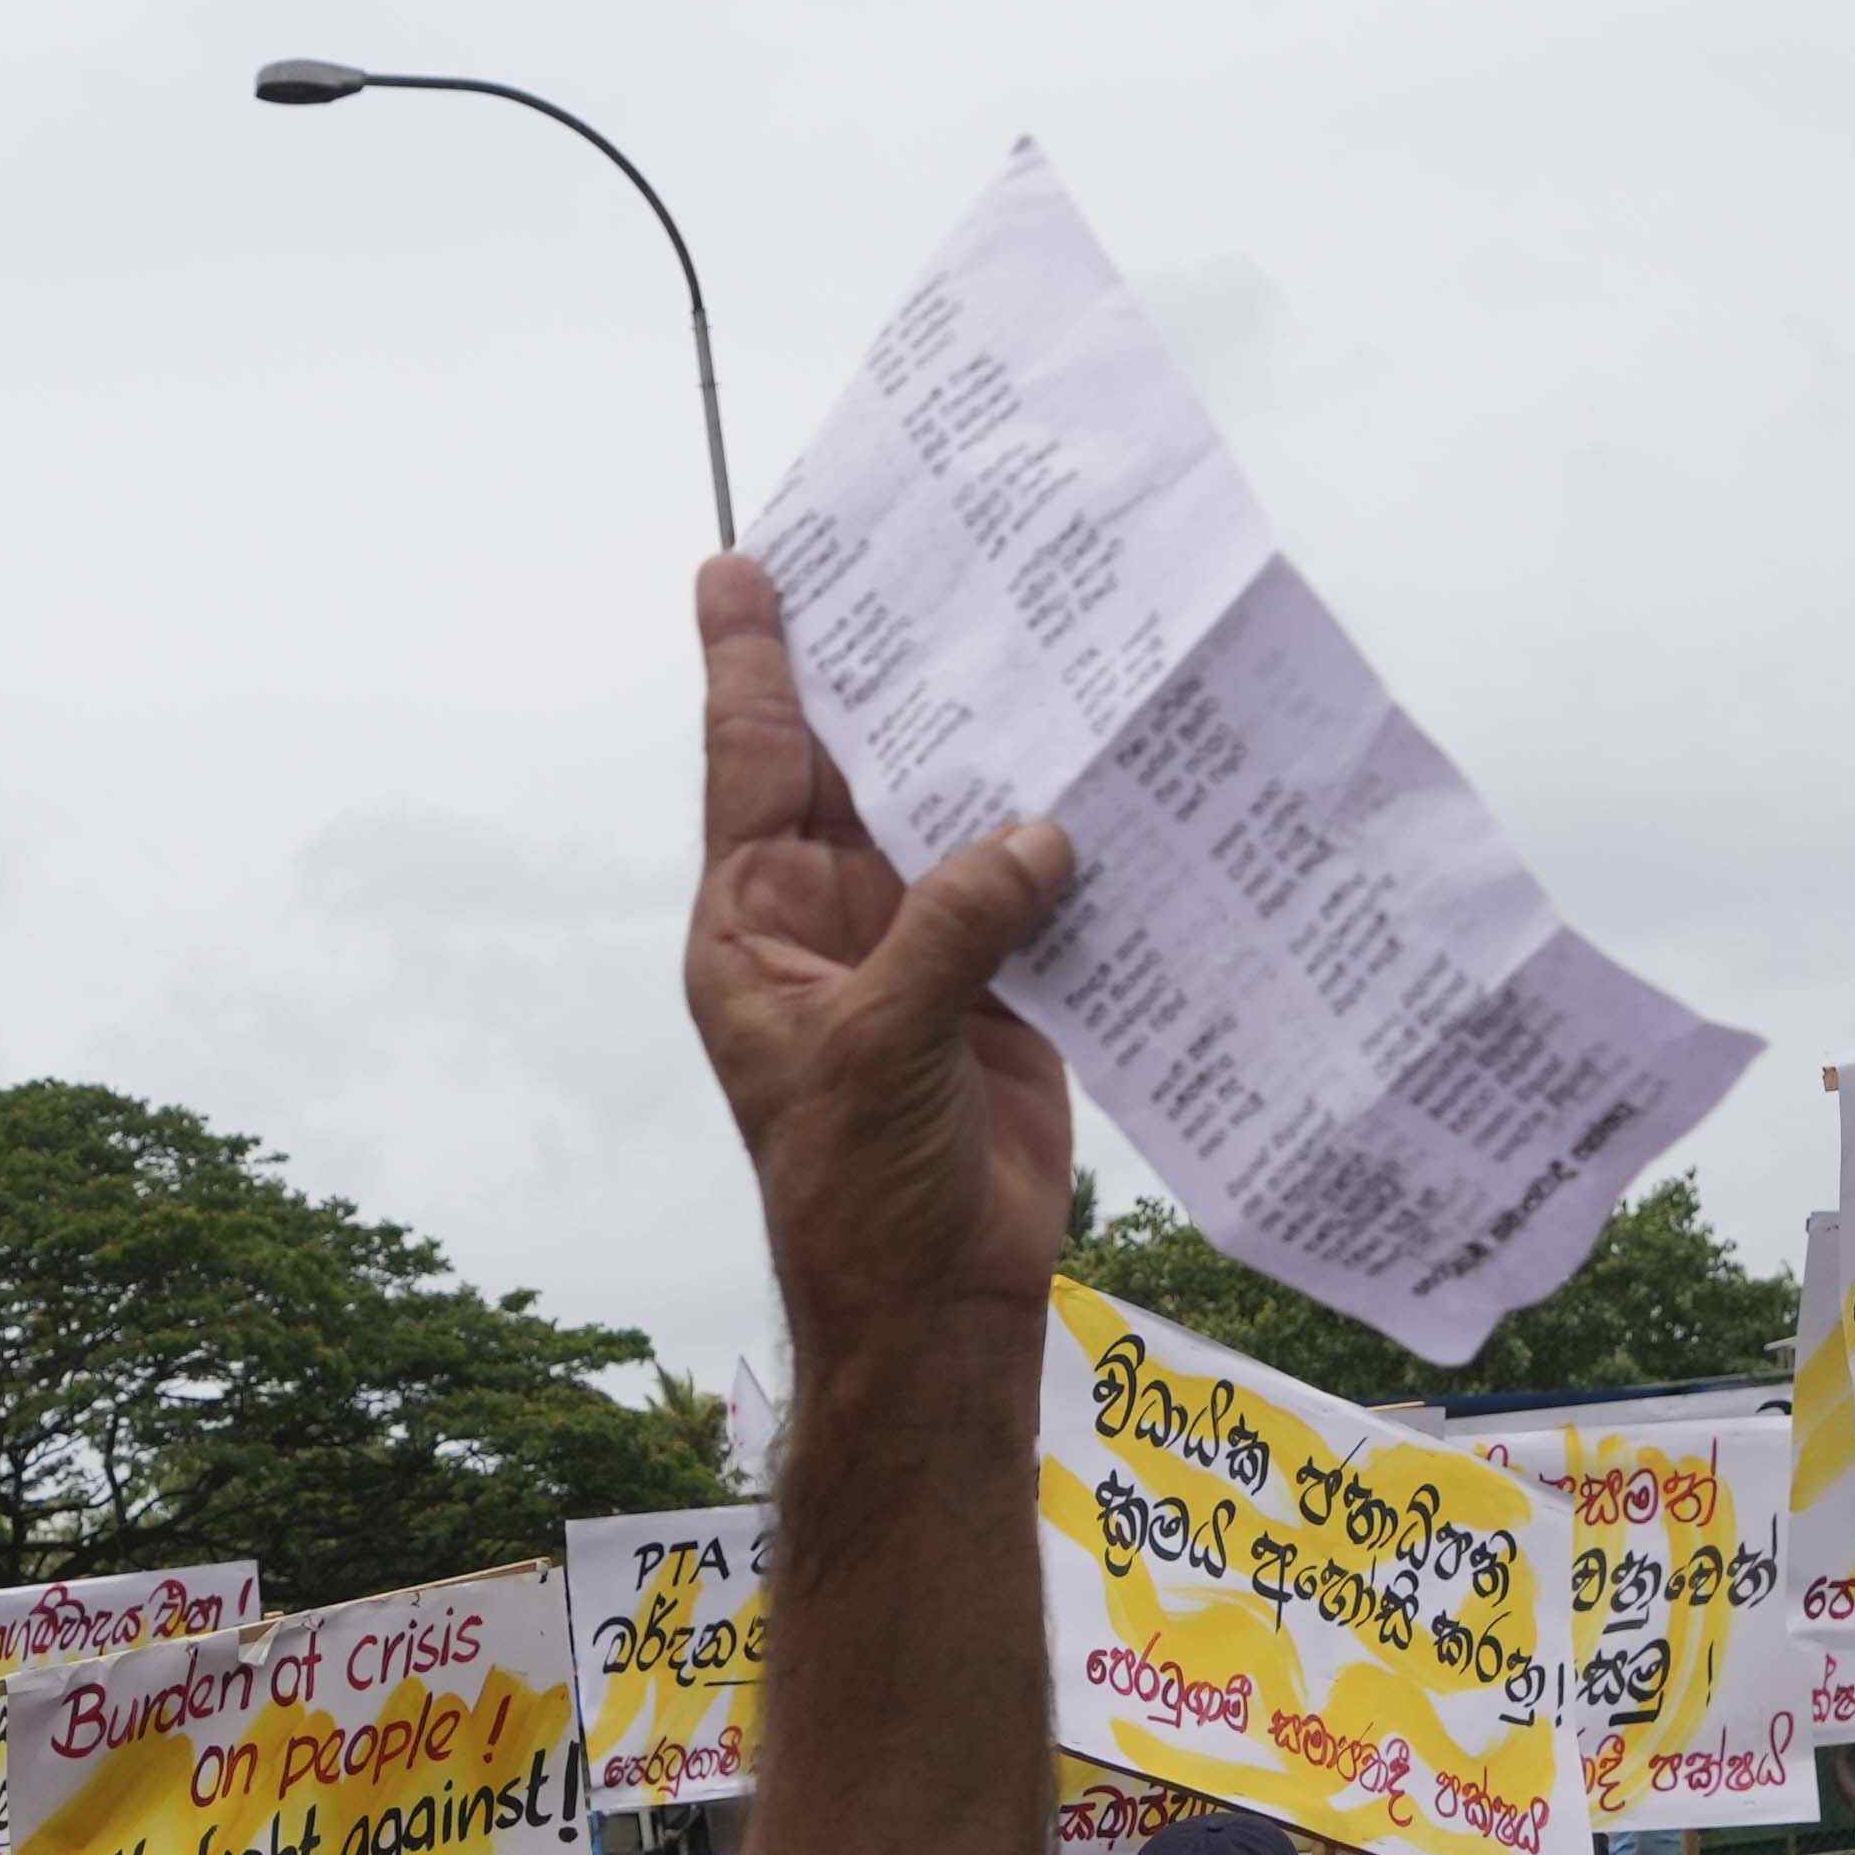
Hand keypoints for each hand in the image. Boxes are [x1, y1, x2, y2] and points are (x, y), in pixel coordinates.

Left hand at [679, 552, 1079, 1390]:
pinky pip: (1036, 888)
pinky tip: (1113, 764)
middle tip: (923, 549)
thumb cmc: (863, 1188)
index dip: (752, 662)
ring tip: (1038, 628)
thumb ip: (953, 926)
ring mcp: (920, 947)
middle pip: (859, 767)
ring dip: (996, 743)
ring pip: (957, 815)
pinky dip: (1073, 837)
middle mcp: (832, 920)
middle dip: (892, 670)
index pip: (750, 764)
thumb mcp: (886, 1045)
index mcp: (759, 927)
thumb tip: (1043, 833)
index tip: (740, 564)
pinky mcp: (1002, 986)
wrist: (936, 1304)